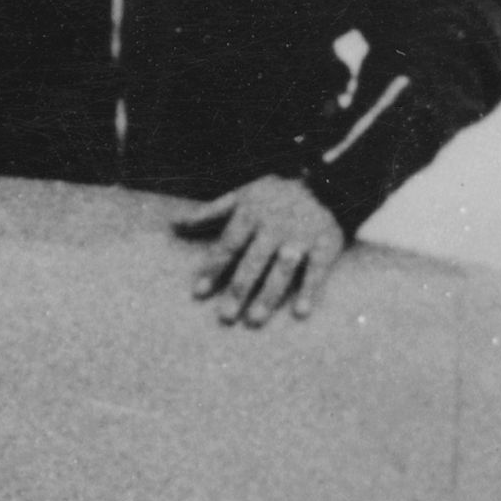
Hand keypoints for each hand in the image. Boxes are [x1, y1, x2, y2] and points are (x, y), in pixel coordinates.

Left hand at [175, 176, 343, 322]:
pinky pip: (317, 270)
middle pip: (253, 262)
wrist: (327, 180)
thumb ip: (209, 213)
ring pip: (282, 269)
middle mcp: (274, 226)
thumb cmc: (276, 193)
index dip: (213, 269)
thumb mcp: (242, 196)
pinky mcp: (325, 244)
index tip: (199, 293)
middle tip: (225, 317)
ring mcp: (300, 236)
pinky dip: (310, 291)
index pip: (228, 245)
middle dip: (239, 289)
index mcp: (251, 214)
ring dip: (269, 295)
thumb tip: (173, 224)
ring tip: (254, 320)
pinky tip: (300, 312)